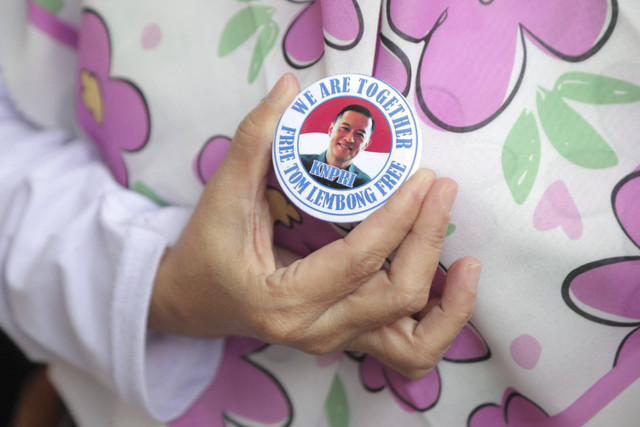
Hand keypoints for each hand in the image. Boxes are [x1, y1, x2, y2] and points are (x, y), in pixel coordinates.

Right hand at [148, 73, 480, 378]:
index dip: (398, 217)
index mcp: (283, 300)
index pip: (359, 260)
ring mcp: (335, 342)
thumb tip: (289, 88)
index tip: (423, 179)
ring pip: (413, 344)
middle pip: (396, 295)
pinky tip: (453, 289)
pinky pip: (408, 351)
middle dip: (427, 241)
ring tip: (469, 262)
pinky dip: (439, 325)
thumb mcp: (222, 195)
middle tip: (441, 191)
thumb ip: (253, 140)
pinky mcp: (347, 339)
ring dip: (450, 306)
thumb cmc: (207, 249)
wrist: (193, 299)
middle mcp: (315, 330)